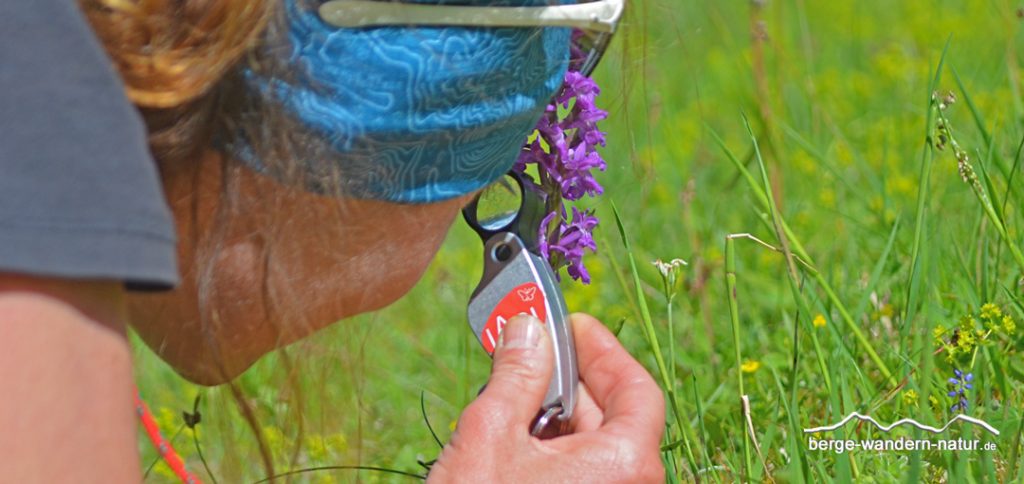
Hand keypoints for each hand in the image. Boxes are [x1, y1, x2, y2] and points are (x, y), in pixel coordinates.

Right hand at [427, 314, 665, 482]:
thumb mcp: (491, 434)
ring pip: (595, 446)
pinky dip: (554, 448)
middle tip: (530, 352)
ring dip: (556, 414)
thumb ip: (516, 374)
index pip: (637, 388)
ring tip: (511, 399)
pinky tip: (514, 441)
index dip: (604, 350)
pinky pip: (583, 473)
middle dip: (570, 379)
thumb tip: (527, 328)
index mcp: (626, 465)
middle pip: (615, 415)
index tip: (572, 325)